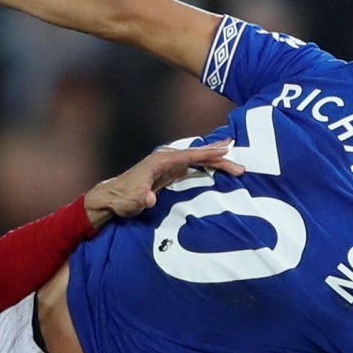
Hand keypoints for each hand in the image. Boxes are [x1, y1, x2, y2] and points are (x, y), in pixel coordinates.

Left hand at [82, 140, 241, 226]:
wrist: (112, 197)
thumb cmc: (123, 198)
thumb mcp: (132, 201)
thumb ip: (141, 198)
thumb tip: (149, 198)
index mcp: (160, 160)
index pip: (189, 155)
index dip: (207, 153)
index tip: (225, 151)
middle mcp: (166, 157)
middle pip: (197, 155)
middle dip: (219, 158)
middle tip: (240, 166)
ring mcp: (169, 163)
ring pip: (197, 159)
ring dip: (215, 161)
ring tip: (235, 162)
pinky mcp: (170, 170)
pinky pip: (192, 164)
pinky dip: (206, 163)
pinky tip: (217, 162)